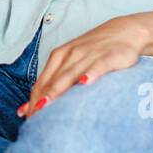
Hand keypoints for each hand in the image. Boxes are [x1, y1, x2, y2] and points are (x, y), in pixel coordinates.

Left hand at [17, 16, 149, 117]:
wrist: (124, 32)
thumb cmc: (93, 52)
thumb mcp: (71, 64)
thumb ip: (53, 83)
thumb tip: (28, 108)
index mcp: (59, 57)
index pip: (41, 83)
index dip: (33, 101)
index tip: (28, 120)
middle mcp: (70, 55)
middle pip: (52, 81)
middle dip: (41, 100)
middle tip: (33, 120)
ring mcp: (88, 54)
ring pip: (70, 74)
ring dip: (57, 90)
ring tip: (46, 105)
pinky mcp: (108, 56)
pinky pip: (97, 66)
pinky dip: (90, 73)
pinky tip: (85, 82)